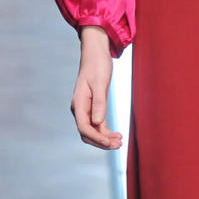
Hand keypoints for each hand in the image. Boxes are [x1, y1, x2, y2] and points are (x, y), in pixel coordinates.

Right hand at [71, 26, 121, 149]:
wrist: (96, 53)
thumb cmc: (97, 64)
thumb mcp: (100, 83)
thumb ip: (99, 103)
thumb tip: (97, 123)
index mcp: (78, 103)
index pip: (83, 127)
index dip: (96, 137)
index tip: (109, 142)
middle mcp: (80, 108)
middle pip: (87, 133)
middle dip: (101, 142)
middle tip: (118, 145)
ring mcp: (86, 109)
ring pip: (93, 131)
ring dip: (105, 139)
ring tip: (120, 142)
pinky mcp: (93, 107)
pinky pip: (98, 125)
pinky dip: (106, 132)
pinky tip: (117, 135)